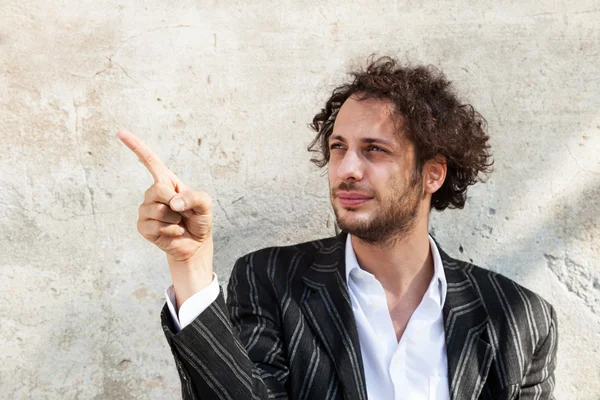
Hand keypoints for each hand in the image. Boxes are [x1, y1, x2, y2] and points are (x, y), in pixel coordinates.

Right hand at [117, 129, 213, 288]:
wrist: (195, 243)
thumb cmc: (199, 219)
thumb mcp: (205, 204)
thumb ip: (194, 197)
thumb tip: (173, 203)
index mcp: (167, 181)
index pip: (149, 161)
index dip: (136, 146)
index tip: (120, 133)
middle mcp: (153, 193)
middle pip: (157, 190)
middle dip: (174, 202)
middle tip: (183, 211)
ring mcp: (146, 210)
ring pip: (156, 210)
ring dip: (174, 219)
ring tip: (178, 221)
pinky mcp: (143, 227)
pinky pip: (154, 226)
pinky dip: (170, 230)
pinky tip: (174, 231)